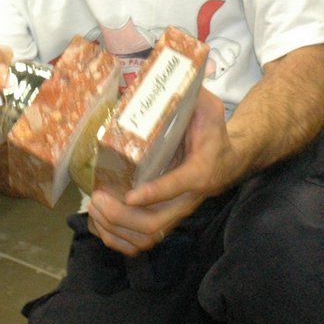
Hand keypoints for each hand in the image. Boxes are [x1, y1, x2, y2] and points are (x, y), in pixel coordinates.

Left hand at [86, 89, 235, 256]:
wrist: (229, 159)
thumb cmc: (213, 130)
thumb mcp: (209, 107)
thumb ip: (191, 96)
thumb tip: (164, 80)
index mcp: (200, 170)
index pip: (179, 186)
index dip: (154, 193)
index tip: (129, 195)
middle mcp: (188, 199)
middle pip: (155, 223)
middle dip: (121, 216)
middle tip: (98, 198)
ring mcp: (176, 213)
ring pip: (146, 236)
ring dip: (115, 228)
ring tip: (94, 208)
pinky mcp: (167, 219)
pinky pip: (142, 242)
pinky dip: (118, 239)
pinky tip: (100, 224)